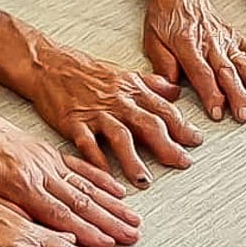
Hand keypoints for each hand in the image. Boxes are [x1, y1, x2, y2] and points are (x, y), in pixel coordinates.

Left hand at [0, 116, 139, 246]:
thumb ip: (1, 209)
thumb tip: (31, 229)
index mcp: (19, 184)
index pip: (59, 214)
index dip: (86, 232)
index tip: (108, 245)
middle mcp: (40, 171)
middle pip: (82, 202)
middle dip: (110, 221)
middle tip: (133, 236)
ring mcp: (48, 161)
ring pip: (87, 186)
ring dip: (113, 205)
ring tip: (134, 220)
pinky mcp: (49, 152)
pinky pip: (81, 167)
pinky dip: (103, 180)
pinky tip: (119, 191)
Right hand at [26, 43, 201, 187]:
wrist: (49, 65)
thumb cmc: (86, 71)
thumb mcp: (124, 73)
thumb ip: (152, 85)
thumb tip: (177, 90)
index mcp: (133, 91)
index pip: (164, 110)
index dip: (182, 126)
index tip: (196, 141)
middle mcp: (118, 102)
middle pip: (149, 125)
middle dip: (168, 145)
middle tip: (182, 163)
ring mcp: (96, 113)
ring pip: (120, 137)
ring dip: (134, 160)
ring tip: (144, 181)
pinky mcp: (74, 122)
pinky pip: (87, 143)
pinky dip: (97, 160)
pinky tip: (106, 175)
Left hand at [143, 0, 245, 122]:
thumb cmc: (165, 17)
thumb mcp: (152, 38)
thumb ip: (162, 63)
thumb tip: (171, 85)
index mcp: (187, 43)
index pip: (201, 72)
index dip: (210, 93)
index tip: (217, 112)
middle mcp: (210, 42)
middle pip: (227, 71)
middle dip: (238, 95)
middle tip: (244, 115)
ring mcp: (226, 39)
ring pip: (244, 64)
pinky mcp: (236, 37)